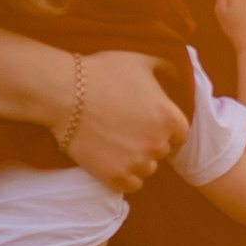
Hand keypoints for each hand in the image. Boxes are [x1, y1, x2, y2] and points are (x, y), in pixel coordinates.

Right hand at [65, 49, 188, 192]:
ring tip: (117, 143)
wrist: (64, 93)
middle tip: (128, 130)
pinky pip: (132, 185)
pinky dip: (125, 176)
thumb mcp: (142, 60)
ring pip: (147, 168)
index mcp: (170, 118)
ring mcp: (136, 162)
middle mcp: (158, 143)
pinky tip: (114, 161)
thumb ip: (168, 67)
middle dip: (150, 142)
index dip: (166, 129)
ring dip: (137, 160)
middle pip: (163, 151)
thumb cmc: (103, 72)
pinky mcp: (114, 176)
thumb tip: (179, 72)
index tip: (149, 123)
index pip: (181, 134)